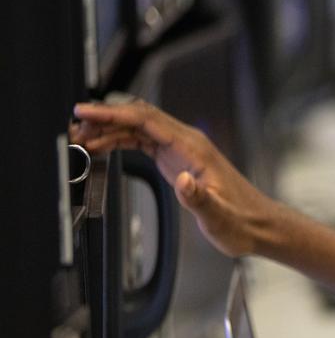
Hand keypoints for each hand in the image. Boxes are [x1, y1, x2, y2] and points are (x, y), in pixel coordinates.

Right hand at [73, 96, 280, 257]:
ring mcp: (182, 149)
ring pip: (139, 128)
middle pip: (139, 117)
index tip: (86, 113)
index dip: (114, 114)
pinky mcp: (178, 159)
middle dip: (105, 118)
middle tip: (74, 127)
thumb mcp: (218, 215)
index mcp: (194, 148)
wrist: (257, 225)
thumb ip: (199, 199)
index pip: (146, 120)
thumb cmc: (241, 220)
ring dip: (109, 130)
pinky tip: (103, 147)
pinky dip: (121, 141)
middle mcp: (187, 142)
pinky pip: (144, 141)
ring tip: (81, 138)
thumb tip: (183, 182)